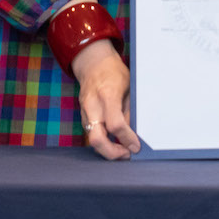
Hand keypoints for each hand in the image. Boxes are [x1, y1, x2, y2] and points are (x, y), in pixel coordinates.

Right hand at [72, 40, 140, 159]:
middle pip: (97, 139)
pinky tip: (115, 142)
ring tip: (123, 149)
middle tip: (127, 154)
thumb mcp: (129, 87)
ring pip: (92, 139)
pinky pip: (91, 134)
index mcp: (107, 95)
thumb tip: (135, 133)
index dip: (127, 139)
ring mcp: (84, 112)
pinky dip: (103, 141)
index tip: (136, 146)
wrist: (93, 64)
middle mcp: (92, 106)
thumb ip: (130, 110)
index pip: (116, 125)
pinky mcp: (82, 116)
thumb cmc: (115, 74)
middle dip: (112, 153)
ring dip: (108, 149)